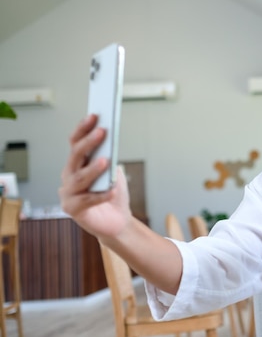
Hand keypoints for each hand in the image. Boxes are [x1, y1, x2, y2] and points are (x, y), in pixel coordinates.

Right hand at [59, 114, 132, 238]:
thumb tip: (110, 143)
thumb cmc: (113, 194)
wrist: (117, 221)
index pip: (75, 143)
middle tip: (102, 131)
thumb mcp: (113, 173)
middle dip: (89, 143)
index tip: (94, 115)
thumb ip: (109, 158)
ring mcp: (68, 194)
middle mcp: (68, 177)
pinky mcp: (73, 210)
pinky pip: (87, 201)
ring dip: (93, 168)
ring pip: (79, 179)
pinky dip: (101, 194)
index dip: (83, 129)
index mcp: (76, 165)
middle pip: (75, 157)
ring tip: (106, 161)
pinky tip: (112, 190)